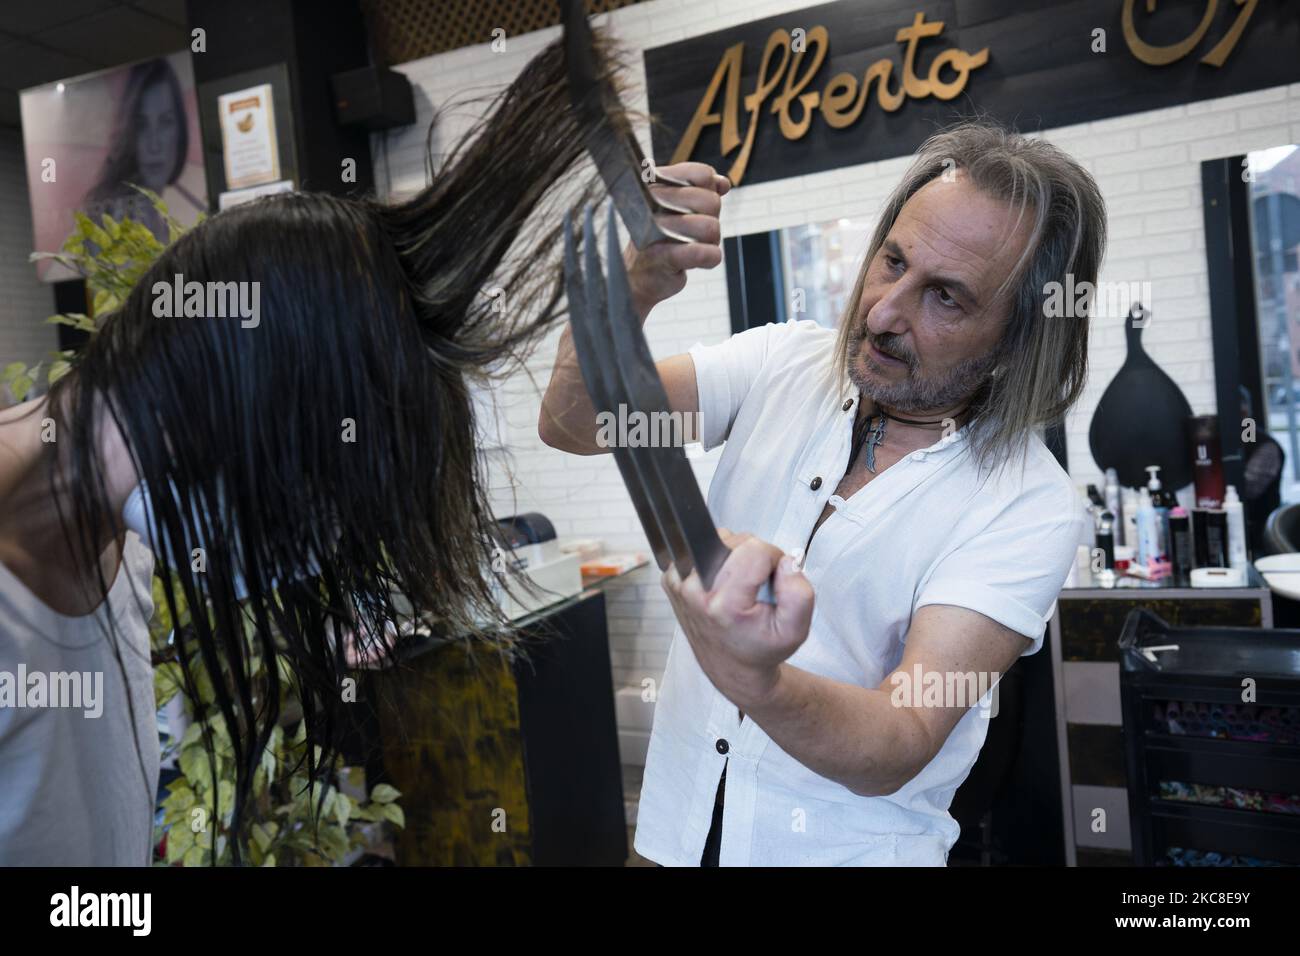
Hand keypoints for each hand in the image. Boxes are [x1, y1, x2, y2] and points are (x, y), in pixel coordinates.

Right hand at [624, 162, 730, 318]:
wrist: (635, 276)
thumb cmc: (657, 239)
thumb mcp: (676, 209)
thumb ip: (700, 190)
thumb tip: (723, 183)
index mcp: (657, 186)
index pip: (701, 174)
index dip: (710, 190)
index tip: (698, 205)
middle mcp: (654, 203)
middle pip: (711, 201)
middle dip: (712, 219)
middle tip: (696, 231)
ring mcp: (657, 230)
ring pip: (711, 228)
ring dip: (711, 242)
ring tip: (693, 245)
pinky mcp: (663, 257)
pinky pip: (705, 253)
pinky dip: (710, 258)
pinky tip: (698, 259)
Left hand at [661, 528, 813, 710]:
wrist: (731, 667)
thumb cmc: (761, 648)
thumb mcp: (794, 631)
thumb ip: (800, 593)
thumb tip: (787, 561)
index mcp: (725, 604)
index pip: (755, 549)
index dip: (773, 559)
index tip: (773, 582)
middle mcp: (695, 591)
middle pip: (736, 541)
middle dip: (753, 557)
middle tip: (756, 588)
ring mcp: (679, 585)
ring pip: (718, 541)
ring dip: (734, 558)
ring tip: (738, 587)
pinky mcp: (671, 580)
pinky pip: (700, 550)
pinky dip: (715, 562)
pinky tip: (721, 586)